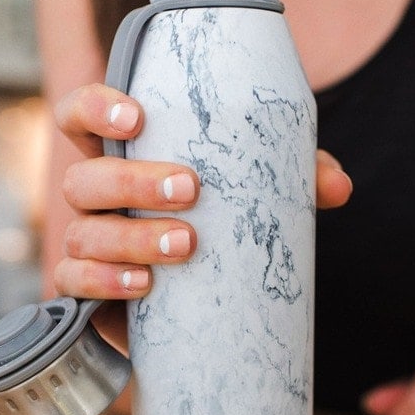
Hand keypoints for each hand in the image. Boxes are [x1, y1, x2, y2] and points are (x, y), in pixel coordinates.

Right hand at [51, 82, 352, 303]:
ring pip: (83, 233)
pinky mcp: (89, 291)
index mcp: (122, 154)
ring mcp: (86, 242)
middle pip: (84, 177)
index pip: (80, 115)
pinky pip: (76, 282)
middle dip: (133, 182)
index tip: (137, 117)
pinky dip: (106, 281)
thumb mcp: (258, 191)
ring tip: (186, 244)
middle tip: (190, 190)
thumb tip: (338, 187)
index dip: (95, 108)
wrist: (205, 305)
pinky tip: (144, 284)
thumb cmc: (222, 223)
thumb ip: (295, 177)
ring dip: (132, 237)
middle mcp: (95, 196)